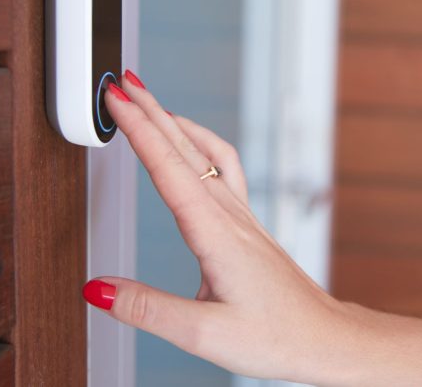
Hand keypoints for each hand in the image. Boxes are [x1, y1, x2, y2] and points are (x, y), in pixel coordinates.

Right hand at [86, 70, 348, 382]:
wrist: (324, 338)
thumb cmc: (277, 337)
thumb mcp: (204, 334)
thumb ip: (148, 310)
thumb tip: (97, 289)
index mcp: (217, 236)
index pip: (169, 169)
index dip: (139, 129)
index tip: (116, 99)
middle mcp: (232, 217)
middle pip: (186, 150)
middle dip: (151, 111)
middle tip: (121, 83)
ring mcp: (244, 217)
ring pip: (206, 154)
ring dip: (175, 124)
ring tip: (149, 102)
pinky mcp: (249, 225)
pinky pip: (225, 169)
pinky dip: (201, 146)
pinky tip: (192, 146)